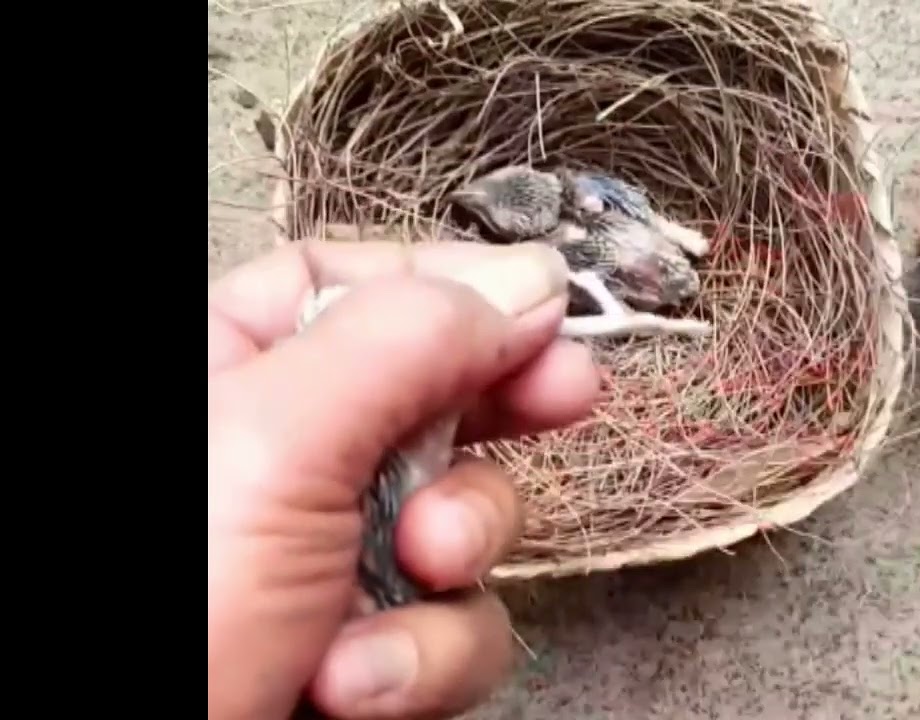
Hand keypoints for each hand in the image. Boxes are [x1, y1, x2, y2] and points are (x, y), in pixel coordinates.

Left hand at [208, 240, 599, 719]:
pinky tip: (358, 686)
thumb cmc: (166, 615)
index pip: (343, 286)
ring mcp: (327, 561)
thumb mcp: (273, 444)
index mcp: (223, 372)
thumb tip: (529, 281)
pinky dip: (426, 660)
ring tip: (410, 576)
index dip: (446, 289)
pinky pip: (456, 628)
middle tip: (567, 393)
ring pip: (463, 520)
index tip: (539, 304)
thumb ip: (405, 342)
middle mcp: (280, 462)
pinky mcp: (367, 651)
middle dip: (499, 406)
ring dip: (456, 552)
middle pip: (427, 393)